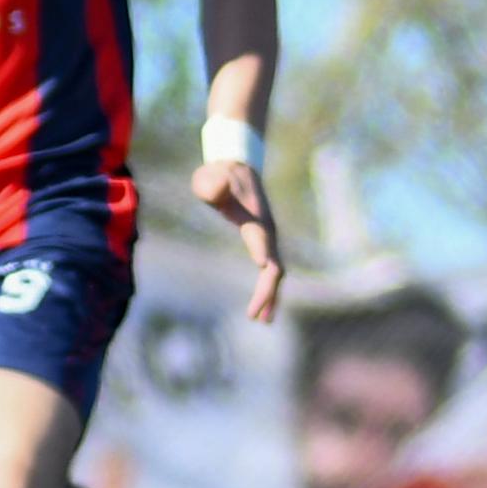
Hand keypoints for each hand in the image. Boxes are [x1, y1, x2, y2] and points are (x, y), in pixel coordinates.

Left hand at [190, 157, 284, 323]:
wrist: (238, 167)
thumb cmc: (220, 174)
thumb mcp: (210, 175)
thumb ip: (211, 183)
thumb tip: (216, 189)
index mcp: (255, 219)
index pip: (262, 240)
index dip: (262, 252)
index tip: (261, 267)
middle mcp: (267, 231)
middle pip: (274, 266)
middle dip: (266, 291)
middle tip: (253, 315)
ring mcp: (268, 238)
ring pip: (276, 272)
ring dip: (271, 296)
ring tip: (263, 320)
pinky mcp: (264, 242)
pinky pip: (270, 270)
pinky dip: (268, 289)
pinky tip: (262, 309)